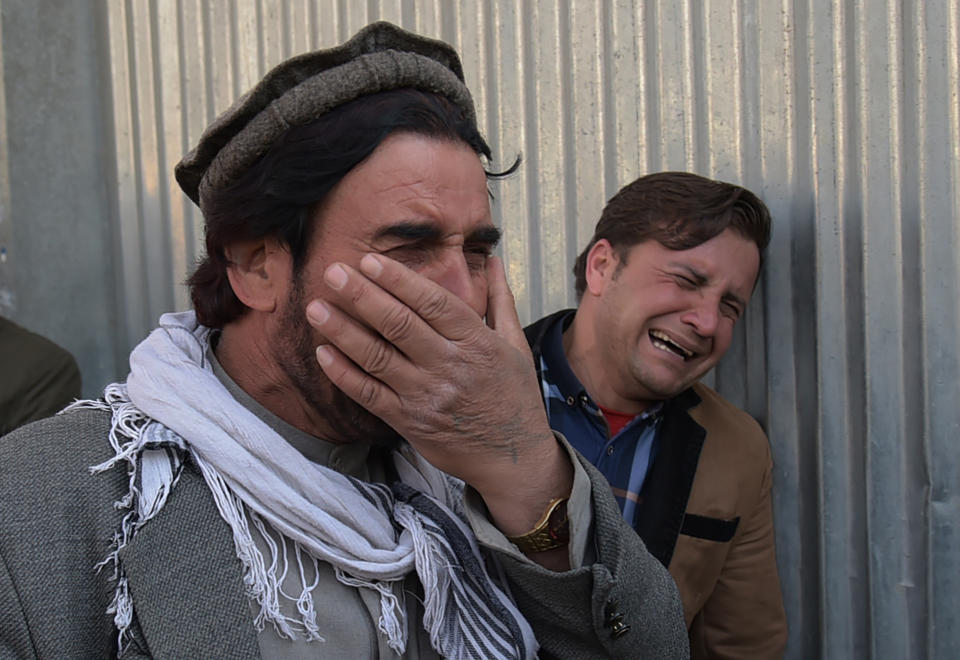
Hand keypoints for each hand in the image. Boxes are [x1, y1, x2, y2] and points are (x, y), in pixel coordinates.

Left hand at [305, 253, 570, 534]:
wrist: (515, 460)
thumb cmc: (515, 397)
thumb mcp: (517, 346)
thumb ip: (502, 301)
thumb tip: (496, 260)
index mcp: (477, 342)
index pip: (433, 303)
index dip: (399, 280)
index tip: (369, 261)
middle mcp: (450, 366)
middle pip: (399, 325)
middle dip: (362, 296)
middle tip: (332, 272)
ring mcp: (427, 396)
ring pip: (378, 358)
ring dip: (343, 331)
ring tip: (316, 308)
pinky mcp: (409, 423)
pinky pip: (370, 395)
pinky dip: (344, 374)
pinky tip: (323, 353)